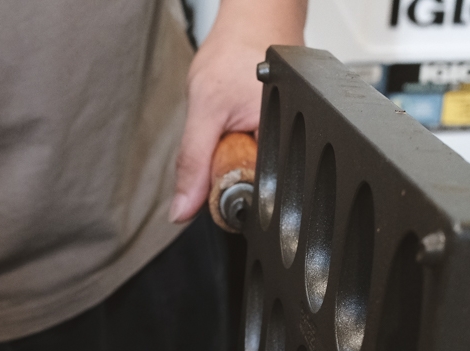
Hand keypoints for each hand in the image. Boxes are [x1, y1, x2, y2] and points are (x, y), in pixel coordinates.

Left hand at [169, 0, 306, 222]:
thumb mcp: (204, 110)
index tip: (209, 186)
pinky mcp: (275, 134)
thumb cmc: (237, 52)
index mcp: (279, 147)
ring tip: (231, 121)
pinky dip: (234, 144)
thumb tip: (183, 208)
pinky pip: (247, 154)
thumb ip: (192, 162)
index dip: (224, 196)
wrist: (253, 22)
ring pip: (245, 171)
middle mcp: (286, 147)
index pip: (250, 198)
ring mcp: (282, 141)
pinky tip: (235, 121)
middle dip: (224, 170)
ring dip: (228, 156)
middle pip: (246, 187)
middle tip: (223, 135)